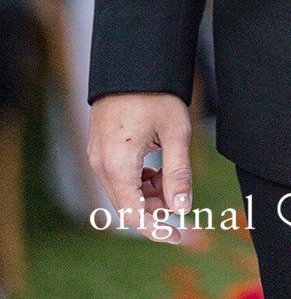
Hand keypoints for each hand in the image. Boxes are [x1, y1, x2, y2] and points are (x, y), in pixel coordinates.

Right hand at [87, 93, 192, 240]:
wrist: (132, 62)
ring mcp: (97, 154)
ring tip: (173, 179)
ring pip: (123, 190)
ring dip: (148, 193)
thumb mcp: (175, 132)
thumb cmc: (156, 94)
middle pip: (128, 204)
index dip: (157, 229)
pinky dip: (139, 179)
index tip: (180, 236)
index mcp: (118, 164)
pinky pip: (118, 175)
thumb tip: (183, 208)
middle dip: (156, 210)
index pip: (134, 214)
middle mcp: (101, 163)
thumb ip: (178, 173)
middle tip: (183, 205)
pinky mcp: (100, 146)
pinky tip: (158, 169)